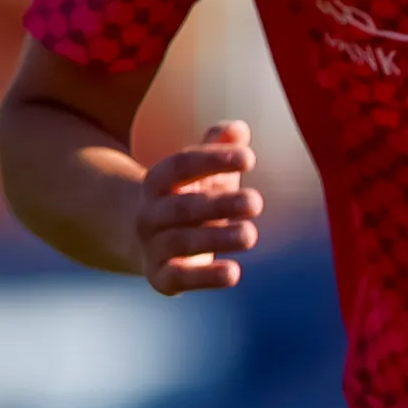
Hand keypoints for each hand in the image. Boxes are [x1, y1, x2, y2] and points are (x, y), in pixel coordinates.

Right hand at [132, 120, 261, 294]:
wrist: (150, 240)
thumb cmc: (190, 196)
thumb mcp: (204, 170)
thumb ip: (218, 146)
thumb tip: (238, 129)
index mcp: (159, 181)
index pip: (182, 165)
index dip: (213, 160)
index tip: (250, 159)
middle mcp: (150, 213)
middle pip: (182, 207)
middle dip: (220, 204)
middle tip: (256, 202)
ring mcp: (153, 246)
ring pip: (180, 242)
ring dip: (215, 239)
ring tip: (250, 234)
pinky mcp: (161, 277)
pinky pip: (178, 278)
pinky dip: (204, 277)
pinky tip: (234, 273)